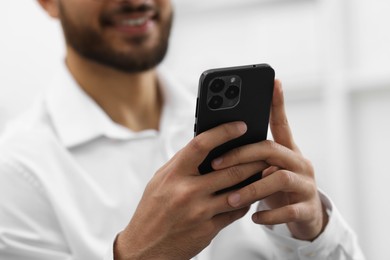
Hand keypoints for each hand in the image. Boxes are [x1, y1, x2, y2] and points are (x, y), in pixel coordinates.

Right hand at [115, 122, 268, 259]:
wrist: (146, 248)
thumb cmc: (152, 211)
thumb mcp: (160, 181)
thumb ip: (182, 164)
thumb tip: (206, 146)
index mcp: (174, 174)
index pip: (201, 144)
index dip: (223, 132)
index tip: (240, 126)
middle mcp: (187, 191)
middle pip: (230, 170)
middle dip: (252, 160)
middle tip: (264, 152)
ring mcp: (200, 212)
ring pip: (238, 192)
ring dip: (255, 181)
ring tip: (264, 172)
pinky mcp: (209, 229)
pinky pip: (235, 212)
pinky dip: (245, 201)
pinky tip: (249, 194)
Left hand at [211, 80, 327, 240]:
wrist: (306, 219)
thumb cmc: (278, 189)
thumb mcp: (266, 171)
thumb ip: (252, 158)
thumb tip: (217, 144)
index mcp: (287, 151)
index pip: (281, 123)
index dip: (278, 103)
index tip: (273, 81)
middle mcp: (299, 163)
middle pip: (271, 150)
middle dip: (241, 155)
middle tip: (215, 165)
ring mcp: (306, 185)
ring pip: (280, 179)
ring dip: (252, 188)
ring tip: (230, 198)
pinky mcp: (307, 209)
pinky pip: (288, 210)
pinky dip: (269, 214)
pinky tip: (253, 218)